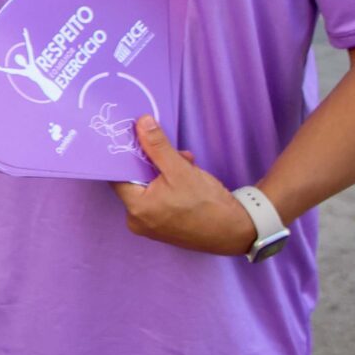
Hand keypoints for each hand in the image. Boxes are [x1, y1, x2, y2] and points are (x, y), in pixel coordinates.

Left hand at [110, 117, 256, 255]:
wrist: (236, 231)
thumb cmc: (208, 204)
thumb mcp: (181, 169)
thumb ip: (157, 146)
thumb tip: (141, 123)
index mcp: (136, 209)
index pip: (118, 176)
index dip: (127, 155)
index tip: (136, 138)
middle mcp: (138, 221)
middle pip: (136, 181)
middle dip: (154, 162)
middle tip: (173, 152)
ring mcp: (151, 226)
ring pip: (150, 188)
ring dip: (165, 171)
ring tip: (187, 163)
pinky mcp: (164, 226)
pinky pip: (159, 199)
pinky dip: (170, 185)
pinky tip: (189, 175)